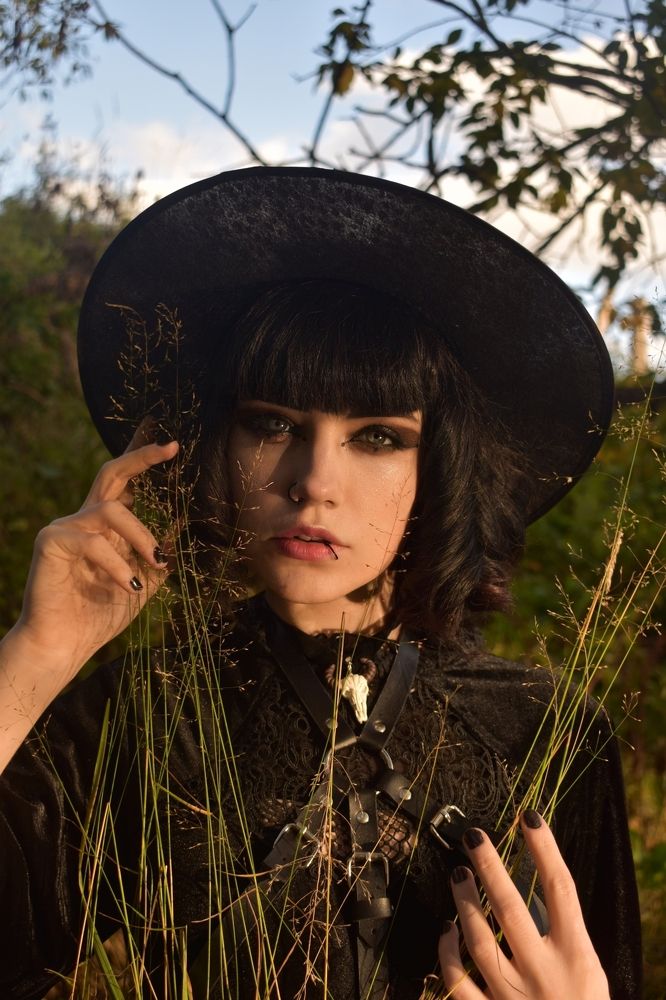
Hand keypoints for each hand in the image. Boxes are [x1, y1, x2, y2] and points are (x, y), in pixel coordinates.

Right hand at [15, 437, 178, 686]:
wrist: (64, 646)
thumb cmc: (98, 616)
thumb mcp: (141, 584)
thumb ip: (156, 557)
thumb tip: (181, 528)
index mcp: (105, 527)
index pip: (124, 484)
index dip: (144, 460)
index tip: (173, 445)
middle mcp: (84, 520)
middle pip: (110, 473)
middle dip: (141, 458)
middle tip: (170, 449)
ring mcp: (65, 528)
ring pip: (110, 511)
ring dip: (141, 536)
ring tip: (156, 562)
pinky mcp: (51, 543)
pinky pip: (93, 542)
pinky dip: (117, 564)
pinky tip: (129, 586)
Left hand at [438, 811, 609, 999]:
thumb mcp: (587, 970)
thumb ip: (562, 933)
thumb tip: (535, 886)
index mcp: (577, 957)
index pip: (561, 890)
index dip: (545, 849)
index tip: (529, 817)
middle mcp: (545, 974)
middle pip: (511, 908)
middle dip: (491, 867)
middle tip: (474, 836)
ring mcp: (514, 997)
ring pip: (478, 940)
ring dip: (464, 903)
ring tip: (458, 873)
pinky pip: (458, 983)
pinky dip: (447, 955)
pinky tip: (445, 929)